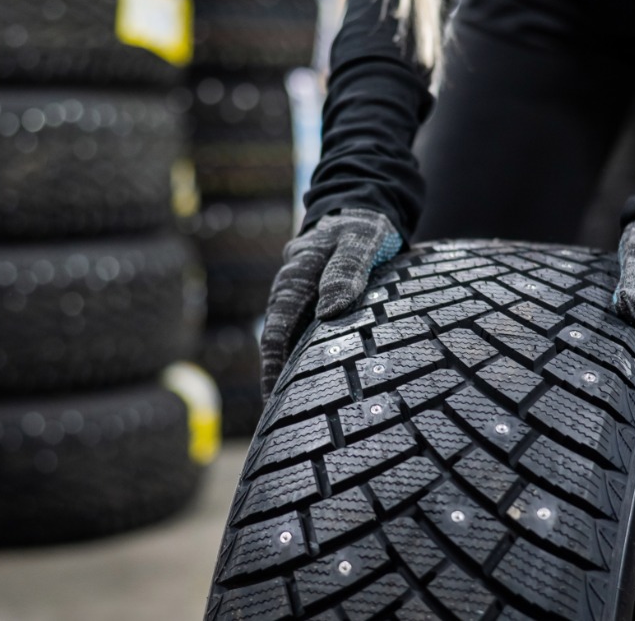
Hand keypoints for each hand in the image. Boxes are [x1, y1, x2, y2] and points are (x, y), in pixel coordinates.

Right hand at [260, 209, 402, 399]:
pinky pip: (308, 340)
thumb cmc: (362, 227)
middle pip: (278, 347)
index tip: (273, 401)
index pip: (275, 333)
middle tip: (285, 424)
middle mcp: (291, 295)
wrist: (361, 211)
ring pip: (292, 346)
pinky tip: (322, 388)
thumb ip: (347, 271)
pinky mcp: (315, 307)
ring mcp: (302, 303)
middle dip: (279, 384)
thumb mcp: (359, 241)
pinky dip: (311, 363)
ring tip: (301, 417)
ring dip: (293, 376)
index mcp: (294, 280)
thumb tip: (330, 311)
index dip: (272, 370)